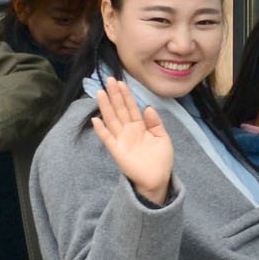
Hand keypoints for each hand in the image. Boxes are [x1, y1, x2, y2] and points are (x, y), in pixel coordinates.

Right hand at [89, 77, 174, 204]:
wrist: (157, 179)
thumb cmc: (161, 160)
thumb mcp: (163, 138)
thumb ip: (155, 123)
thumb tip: (148, 107)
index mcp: (140, 127)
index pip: (131, 107)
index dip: (126, 95)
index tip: (120, 82)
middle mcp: (128, 131)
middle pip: (120, 109)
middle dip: (114, 95)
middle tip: (109, 79)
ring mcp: (121, 140)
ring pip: (112, 120)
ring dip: (106, 107)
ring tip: (100, 93)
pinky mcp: (117, 151)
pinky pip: (107, 139)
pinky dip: (101, 130)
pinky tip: (96, 120)